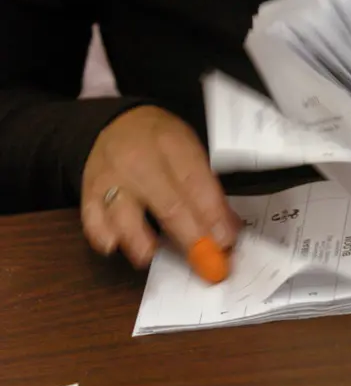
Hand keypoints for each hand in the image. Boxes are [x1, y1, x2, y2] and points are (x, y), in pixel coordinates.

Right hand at [80, 105, 240, 271]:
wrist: (119, 122)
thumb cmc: (162, 142)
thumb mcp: (192, 150)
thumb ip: (209, 189)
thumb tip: (227, 230)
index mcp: (173, 145)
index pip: (197, 184)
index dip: (213, 216)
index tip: (226, 242)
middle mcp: (140, 161)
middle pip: (168, 205)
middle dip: (190, 238)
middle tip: (206, 262)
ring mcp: (111, 177)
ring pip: (124, 216)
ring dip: (141, 242)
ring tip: (154, 256)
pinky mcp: (88, 191)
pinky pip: (92, 220)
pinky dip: (103, 237)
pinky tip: (116, 246)